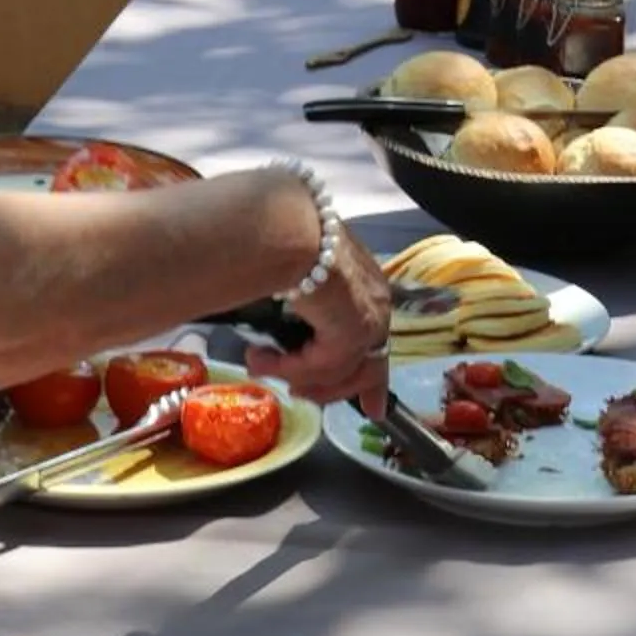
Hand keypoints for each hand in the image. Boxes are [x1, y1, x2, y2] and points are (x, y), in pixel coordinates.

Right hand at [243, 223, 391, 412]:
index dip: (374, 381)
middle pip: (366, 368)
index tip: (375, 410)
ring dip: (294, 375)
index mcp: (368, 286)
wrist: (284, 225)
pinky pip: (320, 368)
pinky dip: (286, 368)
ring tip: (258, 364)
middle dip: (331, 389)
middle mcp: (377, 304)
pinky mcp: (353, 333)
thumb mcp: (297, 276)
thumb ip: (302, 307)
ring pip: (340, 373)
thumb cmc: (282, 239)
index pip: (377, 342)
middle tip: (297, 394)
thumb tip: (279, 325)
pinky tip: (259, 358)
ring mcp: (369, 320)